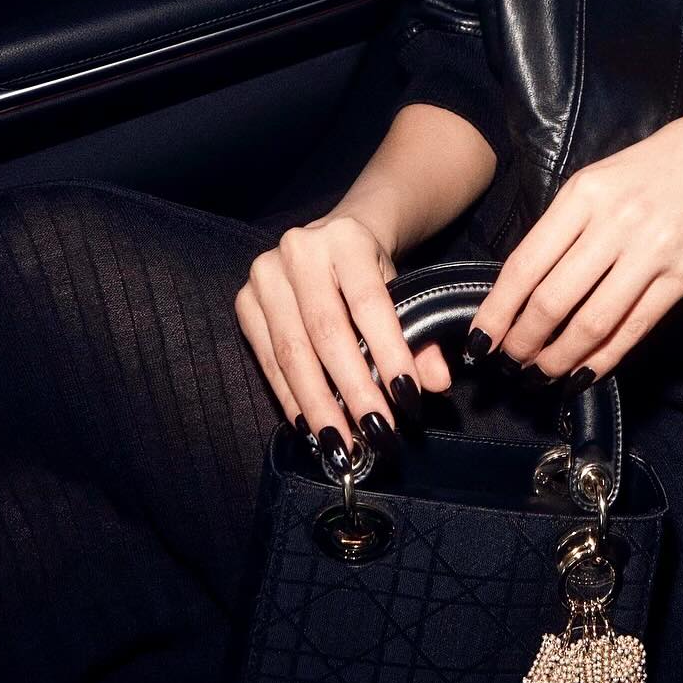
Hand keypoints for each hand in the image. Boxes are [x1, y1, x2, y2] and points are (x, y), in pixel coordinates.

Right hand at [234, 210, 451, 450]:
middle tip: (375, 432)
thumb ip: (421, 332)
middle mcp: (299, 250)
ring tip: (342, 443)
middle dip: (353, 390)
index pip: (370, 304)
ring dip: (318, 405)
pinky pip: (268, 360)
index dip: (389, 353)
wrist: (330, 241)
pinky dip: (292, 398)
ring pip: (292, 352)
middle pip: (327, 332)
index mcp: (346, 239)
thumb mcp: (401, 288)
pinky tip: (311, 426)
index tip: (407, 399)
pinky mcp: (245, 300)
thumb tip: (437, 383)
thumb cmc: (370, 271)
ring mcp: (266, 275)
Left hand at [465, 110, 682, 383]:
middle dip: (524, 342)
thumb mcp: (594, 181)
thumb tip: (517, 291)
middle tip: (509, 363)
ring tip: (542, 374)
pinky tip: (584, 372)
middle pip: (554, 299)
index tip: (479, 341)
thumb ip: (559, 229)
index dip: (498, 312)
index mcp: (583, 194)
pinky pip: (635, 327)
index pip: (526, 265)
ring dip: (560, 358)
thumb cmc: (646, 173)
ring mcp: (653, 250)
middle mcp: (616, 221)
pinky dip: (604, 357)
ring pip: (594, 321)